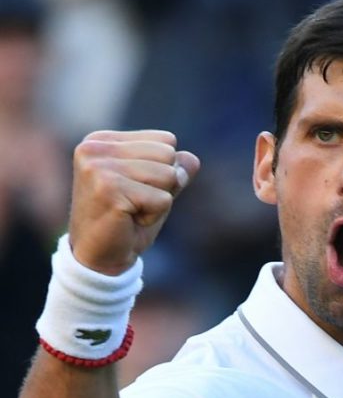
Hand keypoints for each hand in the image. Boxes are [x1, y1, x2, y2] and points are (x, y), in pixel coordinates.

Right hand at [68, 130, 200, 274]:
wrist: (101, 257)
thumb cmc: (128, 220)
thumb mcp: (156, 188)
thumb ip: (175, 169)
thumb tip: (192, 159)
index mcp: (102, 140)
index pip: (166, 140)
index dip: (164, 170)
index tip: (136, 189)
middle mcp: (95, 148)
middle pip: (169, 155)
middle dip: (164, 185)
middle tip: (135, 202)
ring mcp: (99, 168)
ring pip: (169, 175)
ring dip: (159, 201)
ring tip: (132, 211)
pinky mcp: (109, 190)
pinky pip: (163, 200)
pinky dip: (154, 216)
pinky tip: (130, 221)